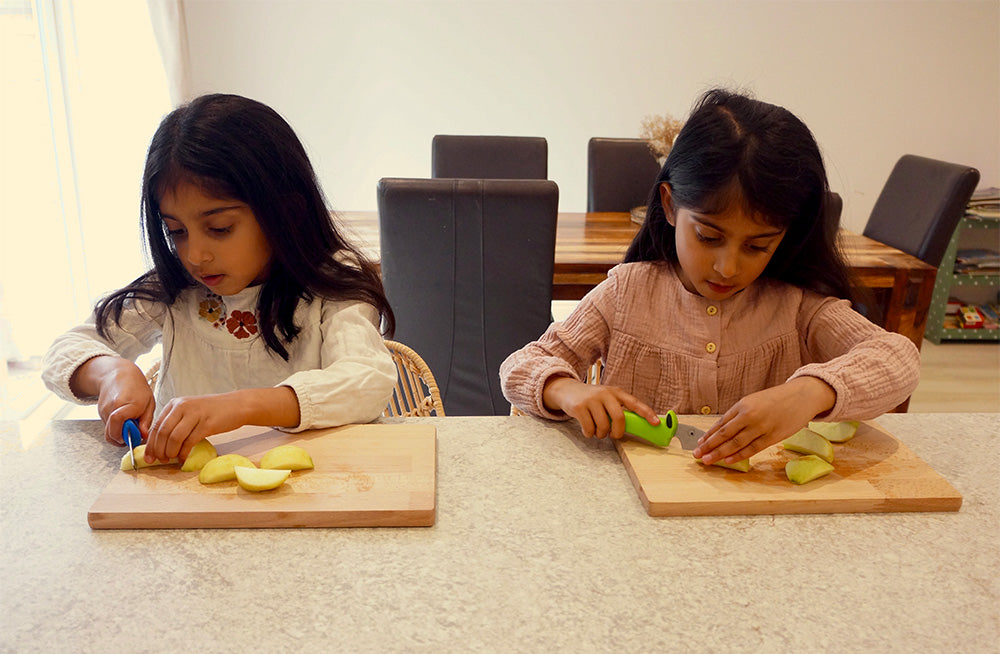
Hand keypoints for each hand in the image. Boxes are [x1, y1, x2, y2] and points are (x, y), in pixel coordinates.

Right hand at [85, 358, 155, 446]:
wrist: (119, 375)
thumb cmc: (137, 388)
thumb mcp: (149, 403)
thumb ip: (146, 421)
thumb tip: (143, 436)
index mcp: (129, 403)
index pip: (118, 419)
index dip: (126, 433)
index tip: (136, 437)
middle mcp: (113, 406)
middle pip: (111, 432)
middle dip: (122, 439)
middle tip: (133, 434)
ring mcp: (104, 410)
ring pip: (108, 432)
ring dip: (119, 433)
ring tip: (130, 425)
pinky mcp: (100, 412)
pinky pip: (107, 427)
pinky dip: (115, 428)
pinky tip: (123, 420)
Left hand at [144, 393, 249, 462]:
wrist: (237, 405)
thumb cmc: (213, 411)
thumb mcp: (190, 411)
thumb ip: (175, 422)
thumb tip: (159, 443)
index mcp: (175, 404)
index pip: (156, 426)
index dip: (150, 444)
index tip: (149, 457)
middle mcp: (182, 406)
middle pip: (163, 432)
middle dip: (159, 450)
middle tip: (160, 460)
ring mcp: (194, 414)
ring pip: (174, 438)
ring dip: (170, 452)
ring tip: (172, 459)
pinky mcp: (206, 424)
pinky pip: (189, 441)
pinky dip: (184, 452)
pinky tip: (183, 458)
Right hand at [543, 376, 658, 439]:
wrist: (566, 390)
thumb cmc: (591, 399)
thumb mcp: (606, 398)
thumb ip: (619, 409)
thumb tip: (636, 427)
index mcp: (616, 392)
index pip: (634, 403)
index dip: (646, 413)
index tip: (656, 423)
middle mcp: (605, 394)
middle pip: (619, 417)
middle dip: (618, 432)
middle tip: (614, 435)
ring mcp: (591, 400)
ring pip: (603, 426)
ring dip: (601, 434)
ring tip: (598, 431)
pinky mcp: (579, 407)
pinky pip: (589, 428)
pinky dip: (589, 433)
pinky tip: (587, 429)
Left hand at [693, 377, 835, 464]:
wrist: (801, 396)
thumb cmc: (776, 399)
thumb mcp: (754, 401)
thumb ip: (739, 415)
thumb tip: (722, 431)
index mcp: (742, 405)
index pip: (721, 423)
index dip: (709, 435)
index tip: (700, 443)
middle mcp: (749, 415)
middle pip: (725, 434)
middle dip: (709, 446)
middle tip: (697, 455)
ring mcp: (761, 426)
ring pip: (736, 443)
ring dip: (720, 453)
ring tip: (708, 460)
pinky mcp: (772, 436)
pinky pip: (752, 448)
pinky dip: (739, 455)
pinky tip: (728, 460)